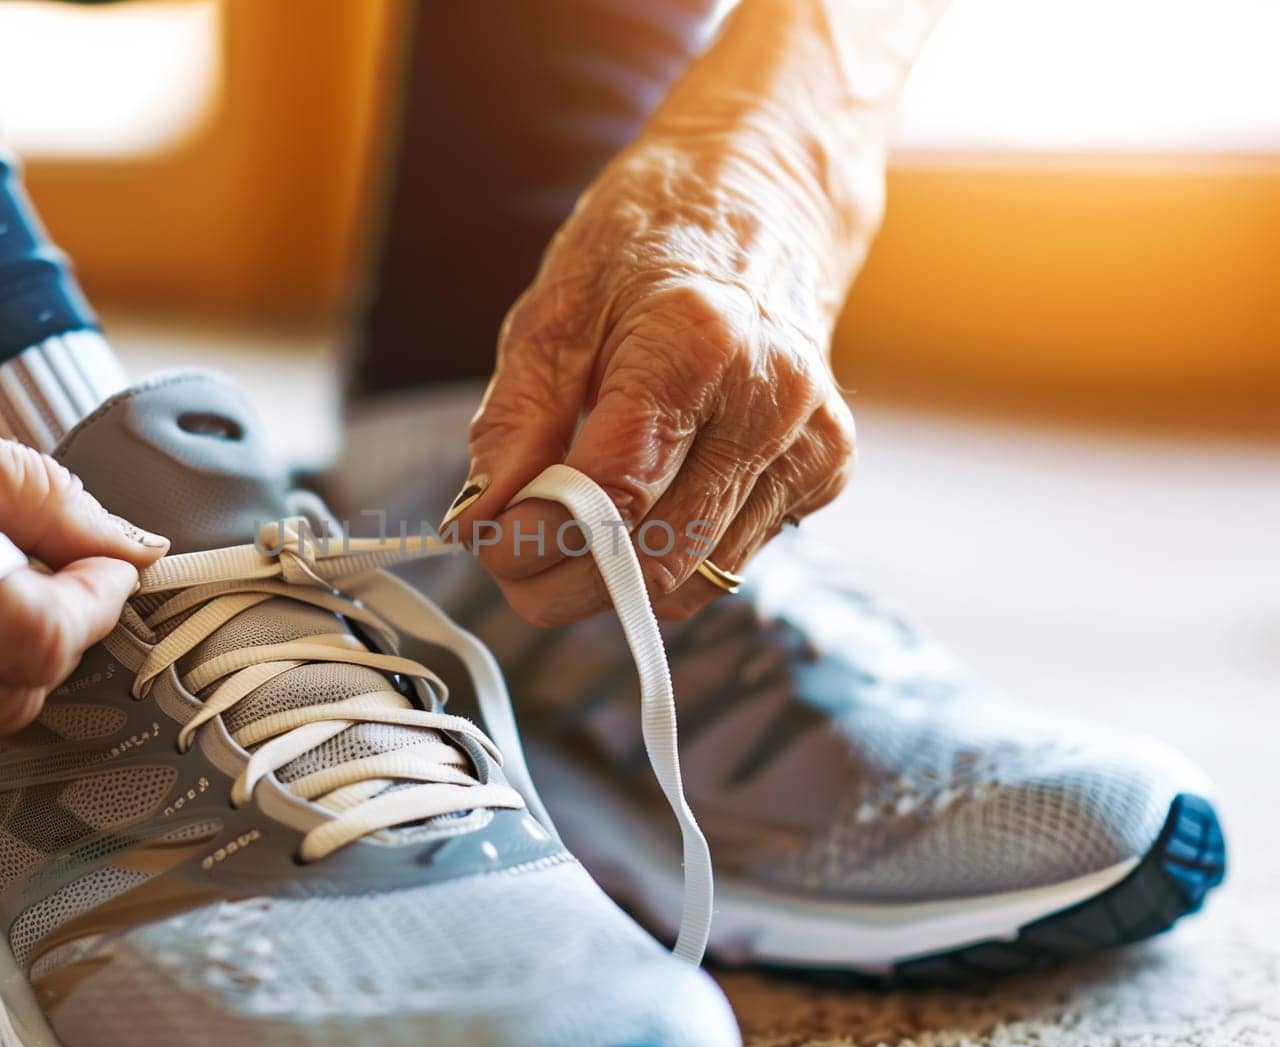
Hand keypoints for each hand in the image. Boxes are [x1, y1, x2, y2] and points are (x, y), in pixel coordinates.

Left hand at [450, 134, 859, 625]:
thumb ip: (516, 420)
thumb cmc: (648, 247)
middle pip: (655, 558)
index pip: (611, 494)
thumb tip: (482, 520)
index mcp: (697, 344)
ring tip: (569, 528)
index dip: (536, 540)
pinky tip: (645, 501)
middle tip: (510, 557)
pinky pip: (726, 563)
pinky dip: (667, 558)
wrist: (761, 203)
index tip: (485, 543)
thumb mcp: (556, 309)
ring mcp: (809, 442)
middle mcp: (771, 400)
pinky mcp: (824, 472)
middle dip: (564, 582)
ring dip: (612, 582)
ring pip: (692, 581)